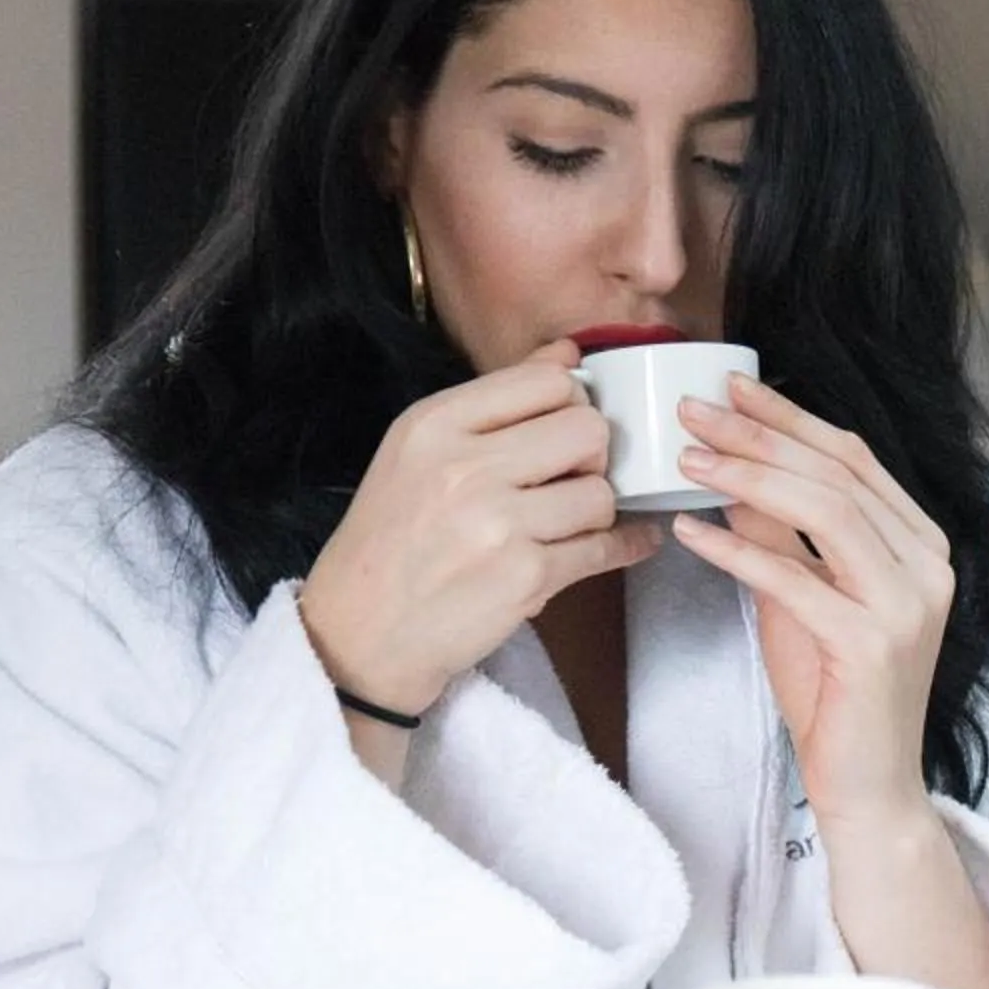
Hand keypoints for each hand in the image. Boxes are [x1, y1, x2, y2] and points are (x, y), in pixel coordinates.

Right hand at [300, 339, 659, 719]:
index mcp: (434, 424)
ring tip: (569, 521)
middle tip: (573, 477)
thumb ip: (494, 402)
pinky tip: (628, 542)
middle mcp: (464, 467)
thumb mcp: (418, 453)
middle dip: (593, 454)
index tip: (565, 428)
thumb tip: (568, 354)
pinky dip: (627, 545)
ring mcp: (497, 524)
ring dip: (597, 509)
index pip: (546, 380)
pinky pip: (606, 547)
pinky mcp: (526, 577)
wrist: (360, 634)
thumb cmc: (393, 540)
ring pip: (601, 491)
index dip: (572, 402)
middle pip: (586, 428)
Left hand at [670, 374, 953, 834]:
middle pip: (837, 473)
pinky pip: (793, 579)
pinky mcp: (871, 644)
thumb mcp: (804, 598)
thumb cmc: (836, 695)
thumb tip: (732, 469)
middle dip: (759, 434)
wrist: (868, 787)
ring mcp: (906, 604)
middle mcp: (927, 565)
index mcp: (921, 543)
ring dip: (747, 476)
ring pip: (824, 512)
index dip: (790, 417)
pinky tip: (688, 530)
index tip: (731, 387)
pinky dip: (735, 551)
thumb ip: (782, 536)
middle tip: (691, 410)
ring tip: (685, 457)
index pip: (854, 457)